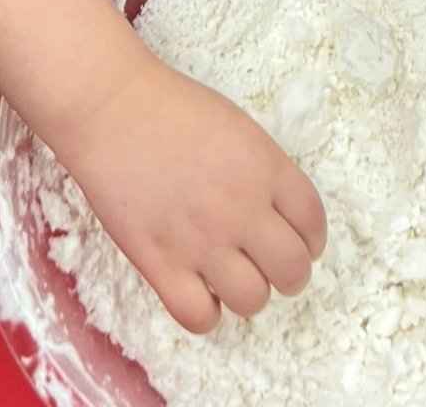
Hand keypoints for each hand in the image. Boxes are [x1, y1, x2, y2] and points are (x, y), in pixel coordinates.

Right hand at [71, 51, 326, 332]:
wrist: (112, 110)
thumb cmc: (172, 108)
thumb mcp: (238, 127)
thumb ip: (263, 171)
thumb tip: (274, 213)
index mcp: (266, 167)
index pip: (312, 222)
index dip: (310, 241)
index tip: (300, 245)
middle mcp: (242, 208)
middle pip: (292, 270)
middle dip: (288, 275)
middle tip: (269, 267)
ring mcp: (202, 240)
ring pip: (251, 300)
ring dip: (247, 293)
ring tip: (230, 278)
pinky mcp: (161, 264)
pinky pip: (199, 317)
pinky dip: (205, 314)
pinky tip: (198, 292)